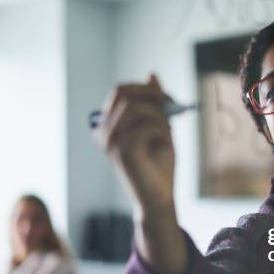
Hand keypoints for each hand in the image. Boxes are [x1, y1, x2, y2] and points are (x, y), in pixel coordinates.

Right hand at [94, 74, 186, 273]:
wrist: (160, 198)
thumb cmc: (159, 164)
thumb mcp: (159, 125)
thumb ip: (155, 102)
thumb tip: (152, 74)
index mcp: (107, 126)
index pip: (121, 90)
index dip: (146, 88)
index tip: (166, 99)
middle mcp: (103, 132)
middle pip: (125, 92)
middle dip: (152, 96)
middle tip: (171, 109)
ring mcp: (110, 142)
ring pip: (137, 107)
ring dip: (160, 116)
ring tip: (167, 133)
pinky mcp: (123, 151)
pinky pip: (148, 125)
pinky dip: (162, 130)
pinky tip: (164, 145)